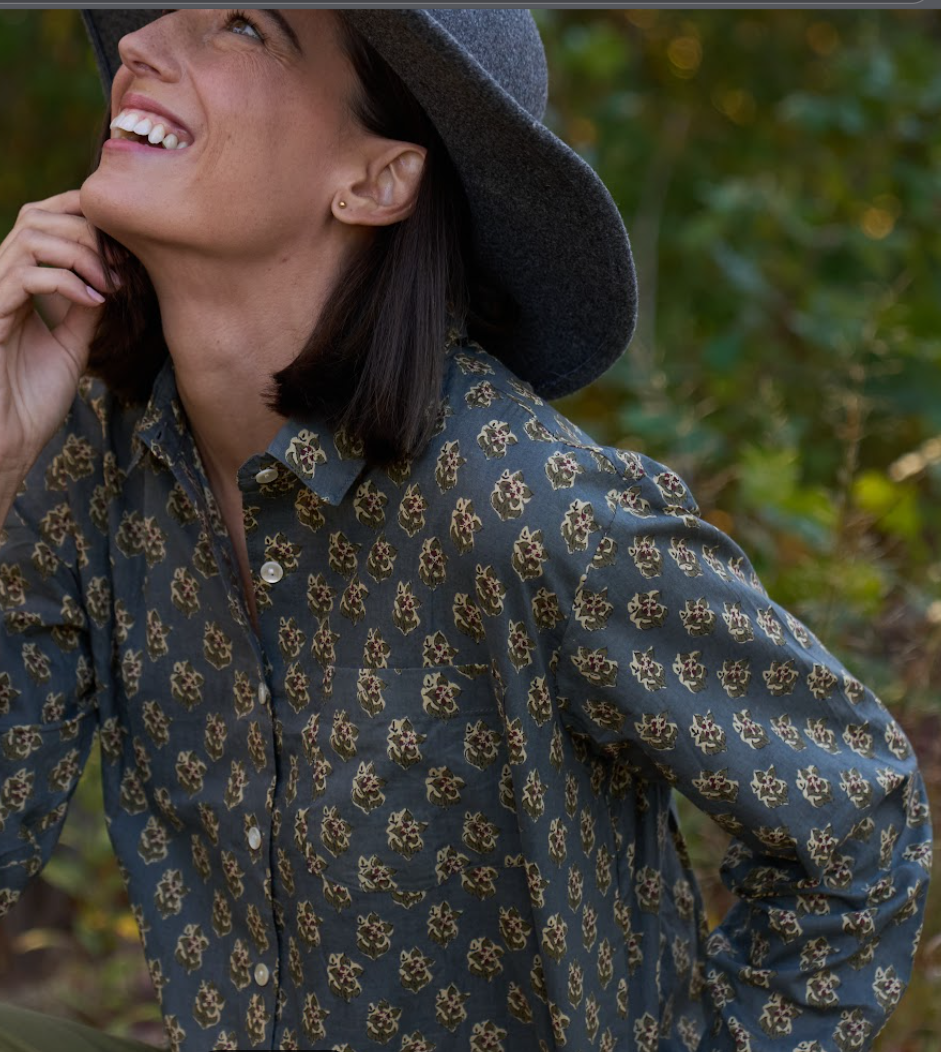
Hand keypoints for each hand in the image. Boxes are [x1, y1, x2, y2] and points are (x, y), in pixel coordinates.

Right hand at [0, 189, 112, 479]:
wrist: (6, 440)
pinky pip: (26, 275)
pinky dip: (67, 281)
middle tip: (122, 266)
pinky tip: (96, 302)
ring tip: (111, 284)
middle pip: (38, 216)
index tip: (125, 245)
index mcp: (17, 284)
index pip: (44, 222)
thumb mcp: (71, 345)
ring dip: (81, 253)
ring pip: (32, 237)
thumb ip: (84, 308)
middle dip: (87, 231)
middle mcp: (0, 281)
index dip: (82, 217)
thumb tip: (110, 277)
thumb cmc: (32, 399)